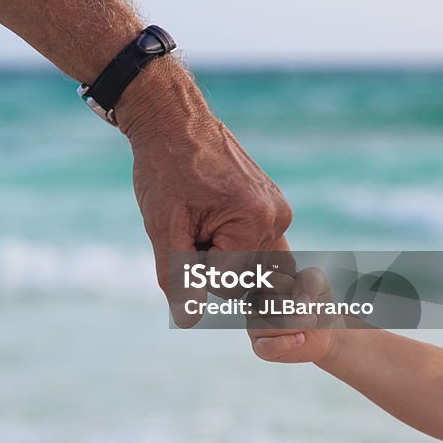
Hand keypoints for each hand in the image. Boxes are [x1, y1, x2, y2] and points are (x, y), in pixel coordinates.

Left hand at [116, 60, 292, 325]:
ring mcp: (280, 211)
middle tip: (190, 222)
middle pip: (245, 279)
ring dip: (222, 254)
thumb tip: (190, 321)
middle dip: (212, 262)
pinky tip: (210, 214)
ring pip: (252, 266)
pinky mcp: (274, 206)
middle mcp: (277, 217)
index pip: (228, 285)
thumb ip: (179, 277)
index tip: (183, 230)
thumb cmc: (164, 170)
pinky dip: (230, 242)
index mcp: (255, 220)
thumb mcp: (163, 227)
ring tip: (200, 218)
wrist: (172, 122)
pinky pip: (256, 245)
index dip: (195, 267)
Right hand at [247, 266, 339, 363]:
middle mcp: (252, 303)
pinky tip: (300, 339)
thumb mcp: (319, 282)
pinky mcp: (260, 347)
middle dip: (296, 309)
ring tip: (308, 323)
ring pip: (269, 325)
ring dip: (296, 325)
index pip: (269, 280)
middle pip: (268, 303)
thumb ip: (309, 280)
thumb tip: (298, 302)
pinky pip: (266, 346)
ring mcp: (254, 325)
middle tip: (308, 311)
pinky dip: (286, 343)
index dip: (291, 286)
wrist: (326, 330)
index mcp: (261, 283)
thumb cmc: (315, 303)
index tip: (302, 292)